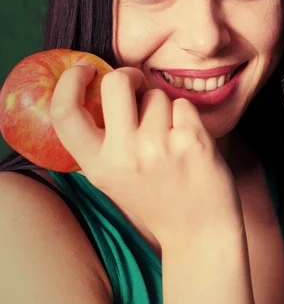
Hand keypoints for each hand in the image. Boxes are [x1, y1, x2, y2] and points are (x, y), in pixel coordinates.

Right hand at [49, 64, 243, 248]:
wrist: (199, 233)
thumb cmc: (155, 197)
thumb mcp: (113, 178)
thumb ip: (102, 140)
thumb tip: (99, 86)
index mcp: (97, 166)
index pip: (64, 113)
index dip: (68, 83)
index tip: (83, 70)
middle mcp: (123, 155)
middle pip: (116, 82)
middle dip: (130, 76)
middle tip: (138, 87)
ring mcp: (158, 147)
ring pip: (156, 94)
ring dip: (164, 108)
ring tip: (170, 140)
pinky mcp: (191, 140)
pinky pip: (183, 104)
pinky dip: (187, 117)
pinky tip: (188, 144)